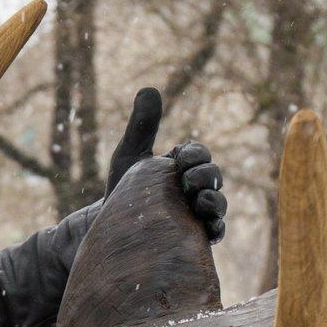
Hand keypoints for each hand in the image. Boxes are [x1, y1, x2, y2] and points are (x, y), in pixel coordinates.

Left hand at [104, 87, 227, 241]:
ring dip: (214, 201)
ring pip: (218, 204)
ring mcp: (197, 213)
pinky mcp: (195, 237)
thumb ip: (142, 126)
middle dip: (205, 176)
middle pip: (213, 177)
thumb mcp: (129, 155)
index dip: (195, 154)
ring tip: (199, 201)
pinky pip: (215, 231)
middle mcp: (194, 188)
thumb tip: (149, 89)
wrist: (108, 230)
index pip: (199, 154)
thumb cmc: (121, 191)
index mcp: (181, 166)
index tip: (179, 158)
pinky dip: (216, 227)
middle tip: (188, 181)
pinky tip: (208, 226)